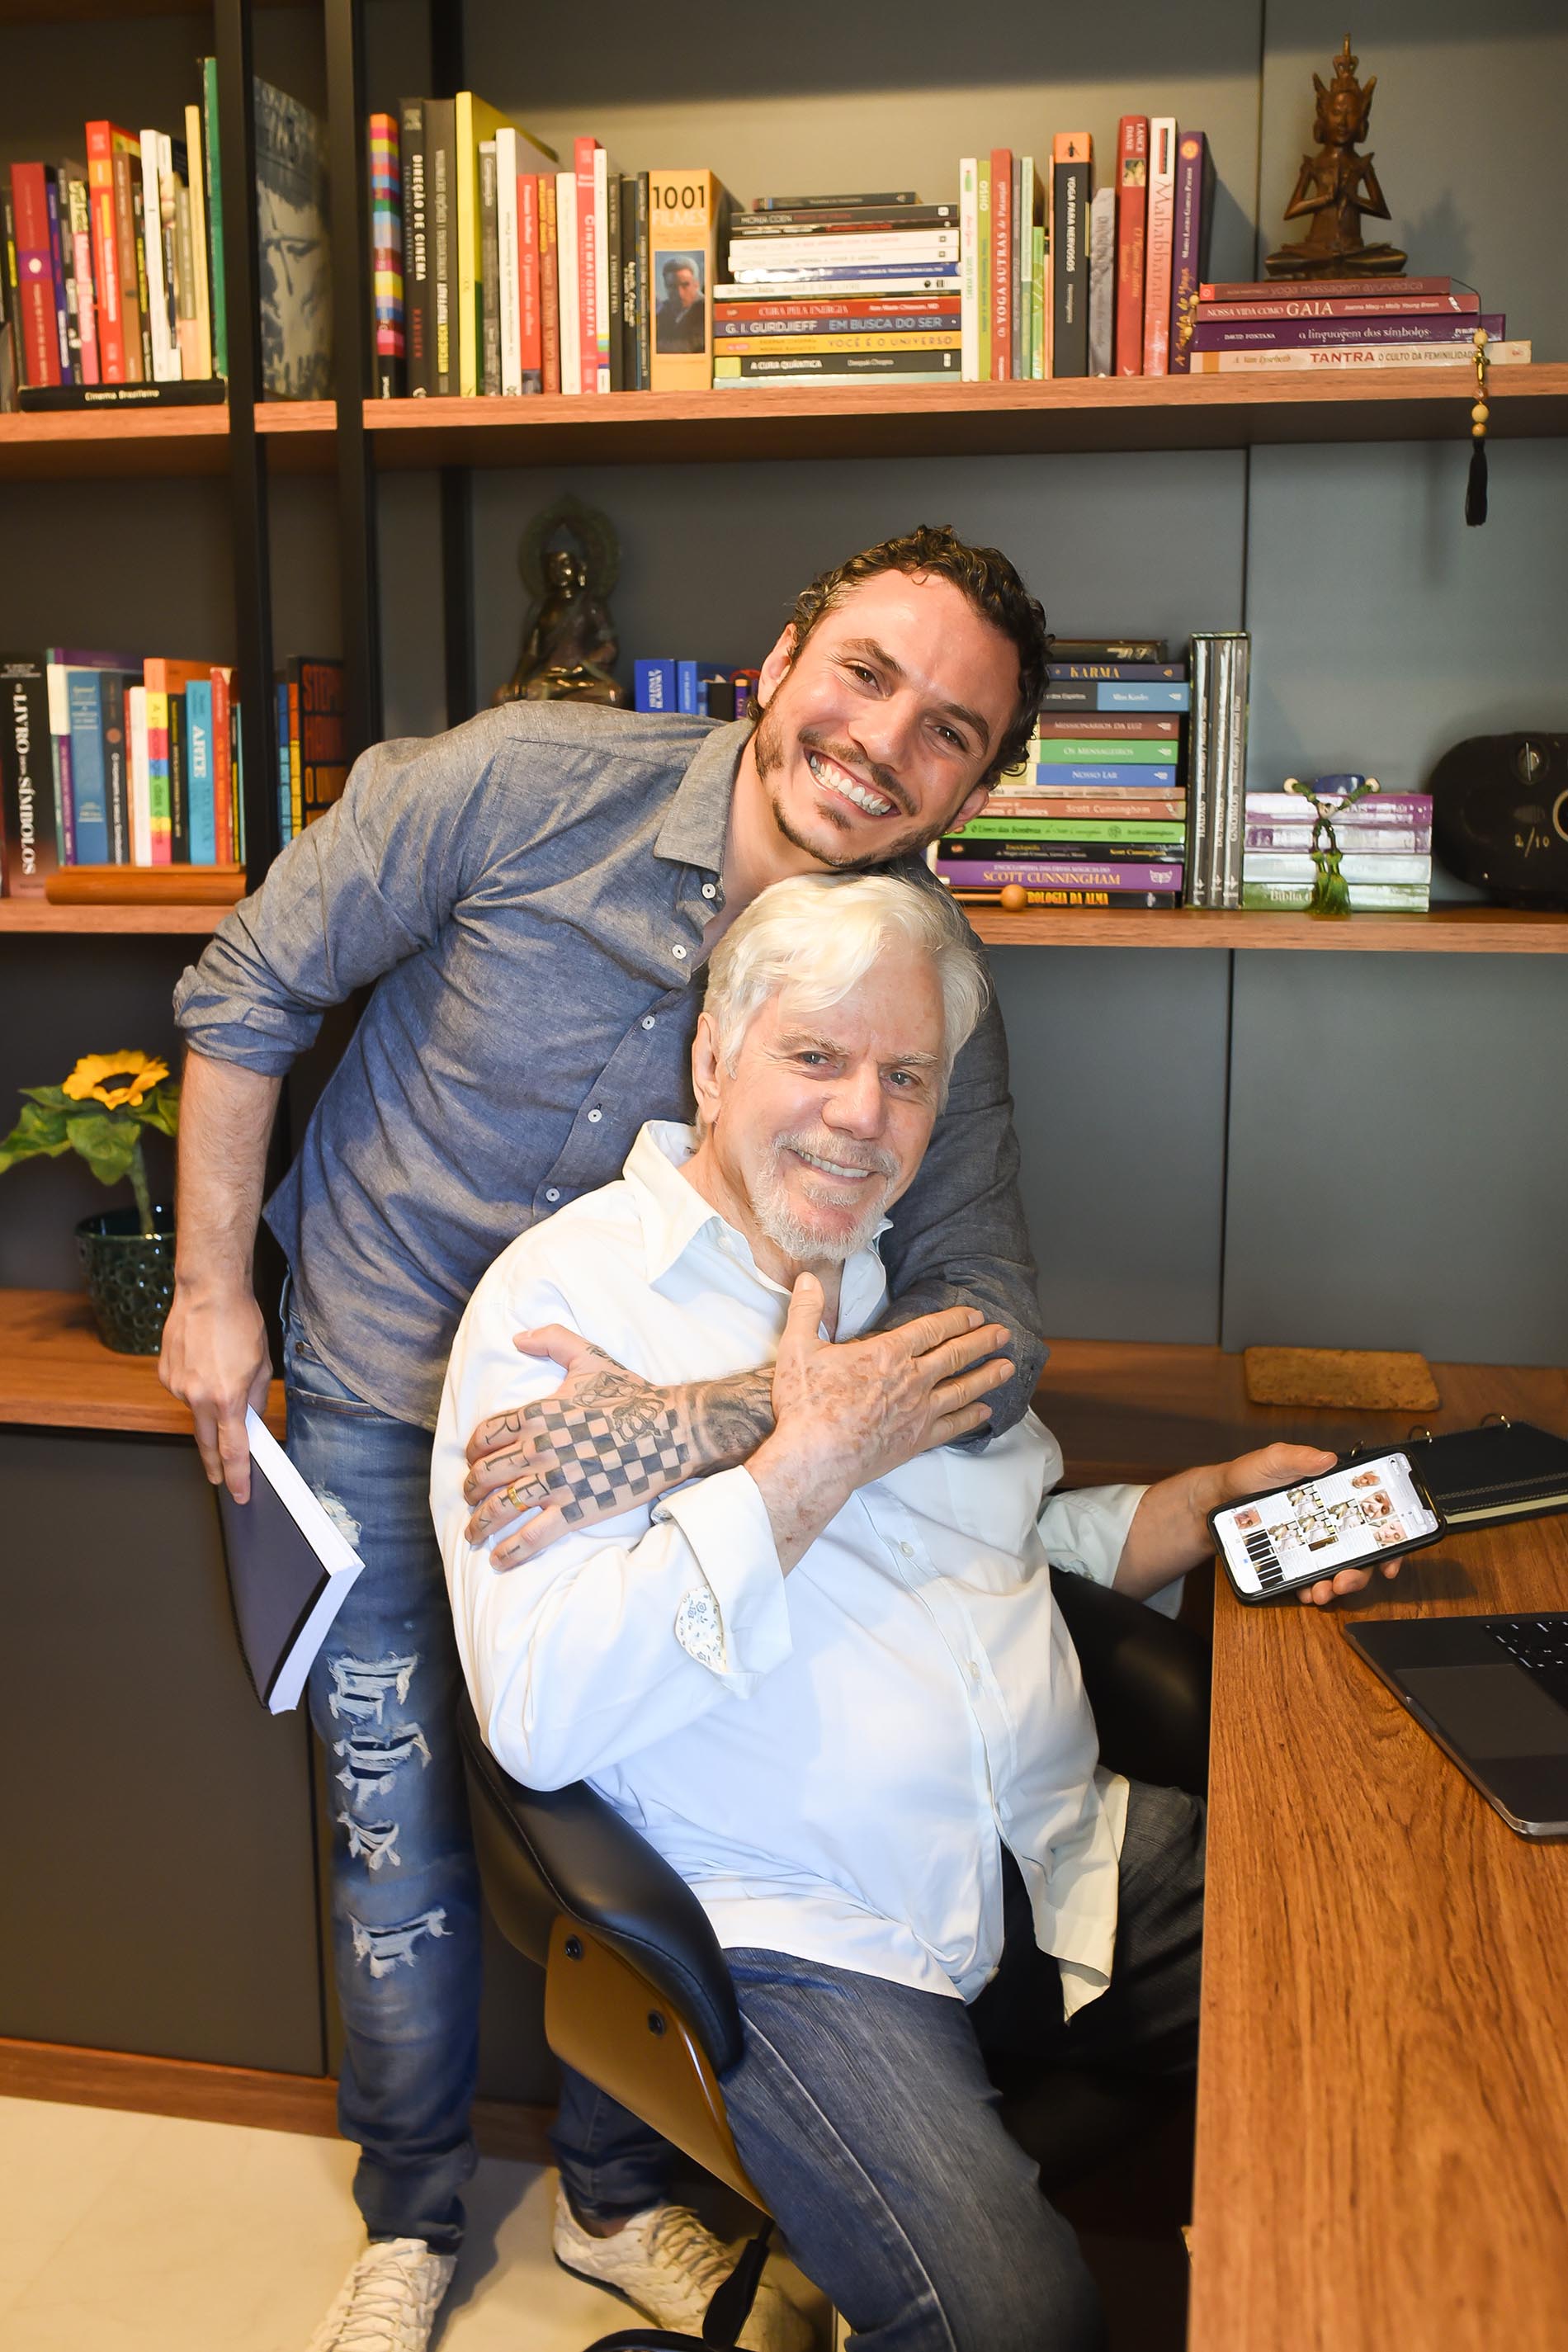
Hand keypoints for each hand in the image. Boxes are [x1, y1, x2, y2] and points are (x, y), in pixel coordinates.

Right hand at [159, 1283, 272, 1501]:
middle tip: (222, 1479)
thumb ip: (256, 1399)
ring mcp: (177, 1386)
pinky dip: (196, 1386)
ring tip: (221, 1375)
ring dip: (209, 1406)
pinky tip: (204, 1364)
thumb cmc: (240, 1321)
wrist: (208, 1291)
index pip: (233, 1449)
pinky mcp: (164, 1374)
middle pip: (207, 1443)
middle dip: (215, 1465)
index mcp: (227, 1397)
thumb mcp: (263, 1364)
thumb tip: (251, 1422)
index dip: (238, 1475)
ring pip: (196, 1411)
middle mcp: (197, 1396)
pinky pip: (184, 1391)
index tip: (239, 1492)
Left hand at [464, 1328, 727, 1570]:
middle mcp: (538, 1450)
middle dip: (471, 1490)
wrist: (669, 1429)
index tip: (472, 1462)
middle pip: (487, 1474)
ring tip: (473, 1535)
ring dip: (480, 1524)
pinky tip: (498, 1561)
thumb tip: (518, 1337)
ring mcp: (554, 1483)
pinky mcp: (574, 1511)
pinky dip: (510, 1552)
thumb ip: (552, 1340)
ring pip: (501, 1509)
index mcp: (536, 1414)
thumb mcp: (589, 1358)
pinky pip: (532, 1536)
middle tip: (469, 1498)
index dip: (473, 1451)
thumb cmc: (631, 1394)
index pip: (486, 1436)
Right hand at [747, 1276, 1013, 1570]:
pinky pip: (952, 1426)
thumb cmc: (806, 1405)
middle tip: (1004, 1334)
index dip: (955, 1320)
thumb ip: (806, 1310)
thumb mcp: (797, 1349)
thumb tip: (809, 1278)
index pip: (930, 1330)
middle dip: (981, 1343)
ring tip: (1007, 1368)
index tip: (975, 1315)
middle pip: (954, 1356)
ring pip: (962, 1390)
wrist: (816, 1458)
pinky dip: (971, 1418)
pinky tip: (985, 1412)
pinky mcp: (916, 1441)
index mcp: (887, 1353)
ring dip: (987, 1376)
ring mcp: (918, 1412)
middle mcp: (911, 1380)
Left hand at [1198, 1442, 1406, 1607]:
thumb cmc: (1248, 1476)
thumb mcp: (1272, 1460)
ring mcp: (1312, 1544)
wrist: (1215, 1500)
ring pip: (1337, 1571)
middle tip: (1344, 1582)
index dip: (1389, 1541)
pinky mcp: (1293, 1561)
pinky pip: (1310, 1580)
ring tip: (1322, 1593)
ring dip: (1336, 1586)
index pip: (1372, 1519)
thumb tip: (1327, 1458)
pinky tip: (1305, 1593)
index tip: (1391, 1561)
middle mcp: (1329, 1523)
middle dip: (1359, 1573)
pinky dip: (1310, 1589)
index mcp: (1334, 1496)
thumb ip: (1297, 1457)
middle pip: (1360, 1553)